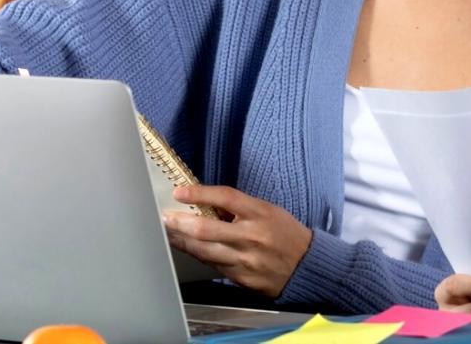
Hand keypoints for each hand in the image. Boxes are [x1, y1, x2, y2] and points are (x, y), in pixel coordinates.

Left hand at [162, 185, 312, 297]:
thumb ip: (240, 208)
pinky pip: (212, 265)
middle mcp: (251, 236)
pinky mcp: (241, 277)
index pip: (225, 198)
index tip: (180, 192)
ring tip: (168, 232)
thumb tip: (206, 205)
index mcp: (261, 213)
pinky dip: (197, 255)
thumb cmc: (286, 234)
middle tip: (164, 217)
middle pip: (207, 229)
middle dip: (180, 223)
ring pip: (204, 250)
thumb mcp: (268, 211)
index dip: (200, 193)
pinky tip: (186, 248)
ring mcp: (245, 259)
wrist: (306, 266)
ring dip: (182, 241)